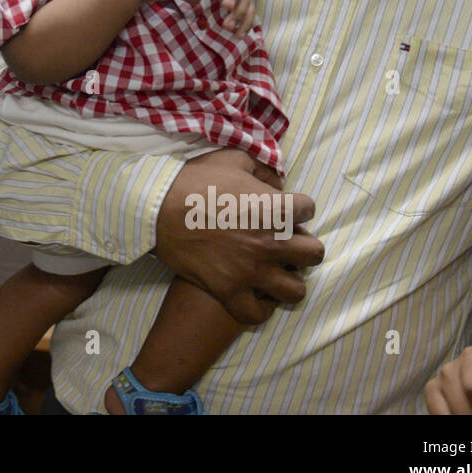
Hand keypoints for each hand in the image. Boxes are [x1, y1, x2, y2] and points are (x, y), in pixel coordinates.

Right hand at [153, 148, 322, 324]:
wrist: (157, 208)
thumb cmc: (194, 180)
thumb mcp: (232, 159)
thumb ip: (262, 169)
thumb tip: (276, 181)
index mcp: (276, 209)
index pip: (309, 209)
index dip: (296, 207)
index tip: (282, 208)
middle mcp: (272, 243)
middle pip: (314, 253)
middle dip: (302, 245)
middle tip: (284, 242)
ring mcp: (252, 271)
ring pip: (296, 290)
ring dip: (288, 279)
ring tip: (274, 271)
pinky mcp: (229, 290)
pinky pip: (258, 313)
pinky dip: (258, 306)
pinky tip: (252, 292)